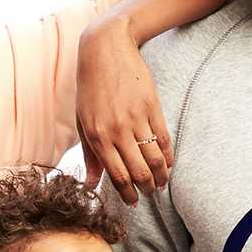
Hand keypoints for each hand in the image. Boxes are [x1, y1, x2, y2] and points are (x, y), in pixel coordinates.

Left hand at [76, 17, 170, 205]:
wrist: (106, 50)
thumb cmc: (90, 88)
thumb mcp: (82, 121)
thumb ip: (89, 155)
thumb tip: (90, 184)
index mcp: (96, 136)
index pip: (117, 175)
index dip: (127, 193)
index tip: (133, 201)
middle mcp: (117, 131)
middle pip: (139, 172)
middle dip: (146, 188)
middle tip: (150, 194)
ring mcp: (136, 119)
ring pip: (154, 158)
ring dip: (161, 176)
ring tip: (161, 183)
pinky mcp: (152, 107)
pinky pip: (163, 138)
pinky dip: (168, 155)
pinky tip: (168, 163)